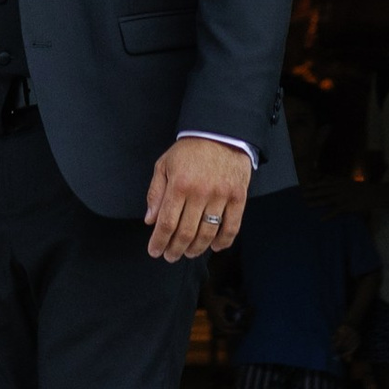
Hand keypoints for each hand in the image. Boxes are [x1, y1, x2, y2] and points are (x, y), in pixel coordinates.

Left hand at [145, 135, 250, 262]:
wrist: (220, 132)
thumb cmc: (190, 149)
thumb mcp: (165, 164)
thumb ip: (156, 193)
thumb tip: (150, 220)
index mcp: (179, 184)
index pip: (166, 222)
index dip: (159, 241)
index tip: (154, 251)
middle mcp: (200, 192)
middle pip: (186, 232)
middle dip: (175, 249)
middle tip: (170, 256)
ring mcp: (221, 196)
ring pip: (207, 233)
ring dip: (196, 249)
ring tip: (189, 253)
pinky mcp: (238, 197)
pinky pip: (232, 227)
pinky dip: (223, 242)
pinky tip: (214, 247)